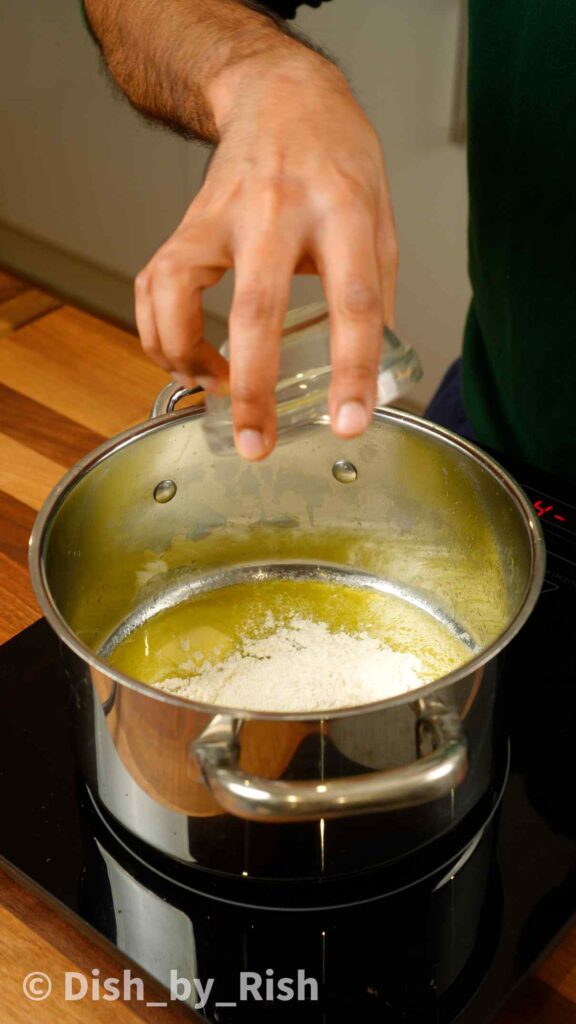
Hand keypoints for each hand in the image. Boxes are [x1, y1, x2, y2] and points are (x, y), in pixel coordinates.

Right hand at [135, 48, 397, 459]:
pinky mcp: (184, 225)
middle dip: (254, 390)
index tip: (349, 423)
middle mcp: (277, 211)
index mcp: (342, 211)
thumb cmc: (337, 161)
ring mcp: (221, 216)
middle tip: (256, 445)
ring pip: (181, 298)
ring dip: (188, 360)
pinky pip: (153, 289)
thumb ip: (377, 291)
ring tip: (213, 394)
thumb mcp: (381, 218)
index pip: (353, 302)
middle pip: (257, 310)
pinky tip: (185, 358)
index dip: (353, 369)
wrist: (281, 98)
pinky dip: (161, 335)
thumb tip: (367, 371)